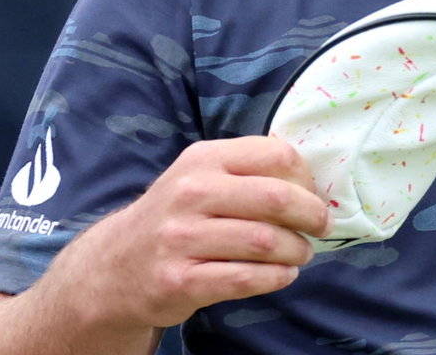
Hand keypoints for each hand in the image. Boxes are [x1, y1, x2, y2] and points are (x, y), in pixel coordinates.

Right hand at [50, 136, 331, 328]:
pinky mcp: (180, 281)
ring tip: (301, 253)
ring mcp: (181, 238)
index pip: (276, 155)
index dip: (306, 178)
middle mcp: (190, 192)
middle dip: (312, 215)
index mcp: (203, 159)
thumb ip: (248, 169)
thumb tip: (312, 181)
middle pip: (277, 198)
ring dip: (296, 250)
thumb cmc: (176, 216)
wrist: (114, 266)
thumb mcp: (200, 176)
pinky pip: (246, 279)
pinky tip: (283, 275)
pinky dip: (276, 278)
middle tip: (321, 227)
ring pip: (266, 242)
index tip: (313, 195)